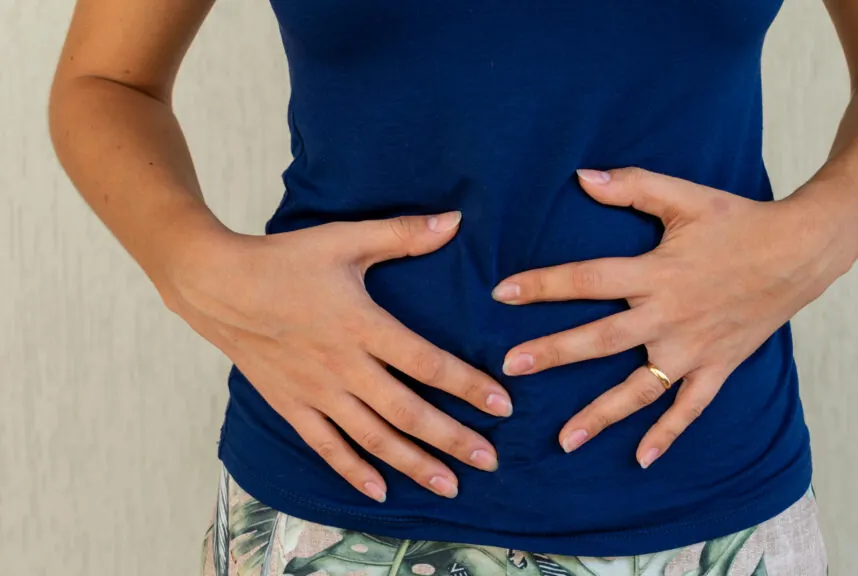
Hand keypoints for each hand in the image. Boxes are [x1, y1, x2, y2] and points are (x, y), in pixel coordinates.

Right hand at [163, 212, 512, 501]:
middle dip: (452, 438)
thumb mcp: (344, 239)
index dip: (468, 385)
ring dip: (412, 464)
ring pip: (372, 438)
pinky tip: (379, 492)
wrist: (214, 284)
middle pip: (407, 412)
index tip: (503, 405)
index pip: (426, 363)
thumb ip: (402, 234)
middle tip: (490, 461)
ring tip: (449, 485)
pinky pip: (326, 446)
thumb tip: (455, 220)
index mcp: (362, 325)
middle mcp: (343, 366)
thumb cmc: (283, 259)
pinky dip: (352, 471)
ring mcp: (316, 391)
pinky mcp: (291, 405)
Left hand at [491, 168, 845, 467]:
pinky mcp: (717, 367)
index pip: (588, 279)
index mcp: (657, 273)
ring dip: (600, 415)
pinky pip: (690, 408)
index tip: (502, 294)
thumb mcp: (685, 197)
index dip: (543, 285)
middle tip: (510, 369)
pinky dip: (668, 434)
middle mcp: (669, 316)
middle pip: (601, 339)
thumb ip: (633, 186)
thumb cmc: (739, 221)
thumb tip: (582, 176)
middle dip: (553, 353)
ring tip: (564, 440)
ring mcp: (693, 348)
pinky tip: (642, 459)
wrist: (801, 251)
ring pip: (639, 389)